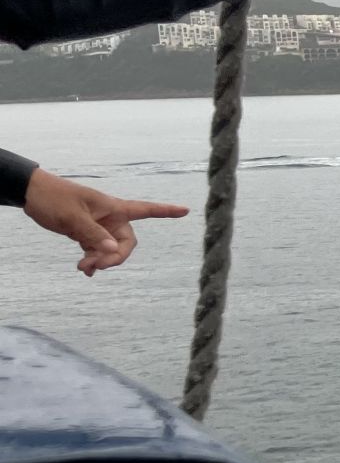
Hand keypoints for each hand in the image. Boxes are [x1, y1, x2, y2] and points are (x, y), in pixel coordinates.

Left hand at [23, 169, 189, 275]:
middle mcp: (110, 218)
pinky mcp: (86, 234)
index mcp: (113, 208)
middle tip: (96, 265)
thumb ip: (94, 235)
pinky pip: (97, 251)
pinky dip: (92, 261)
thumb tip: (113, 251)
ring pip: (111, 250)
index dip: (166, 211)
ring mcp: (99, 227)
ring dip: (101, 261)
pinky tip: (83, 268)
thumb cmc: (53, 198)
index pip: (146, 209)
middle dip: (115, 257)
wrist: (30, 194)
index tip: (186, 211)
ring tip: (83, 268)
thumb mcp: (73, 217)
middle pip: (126, 242)